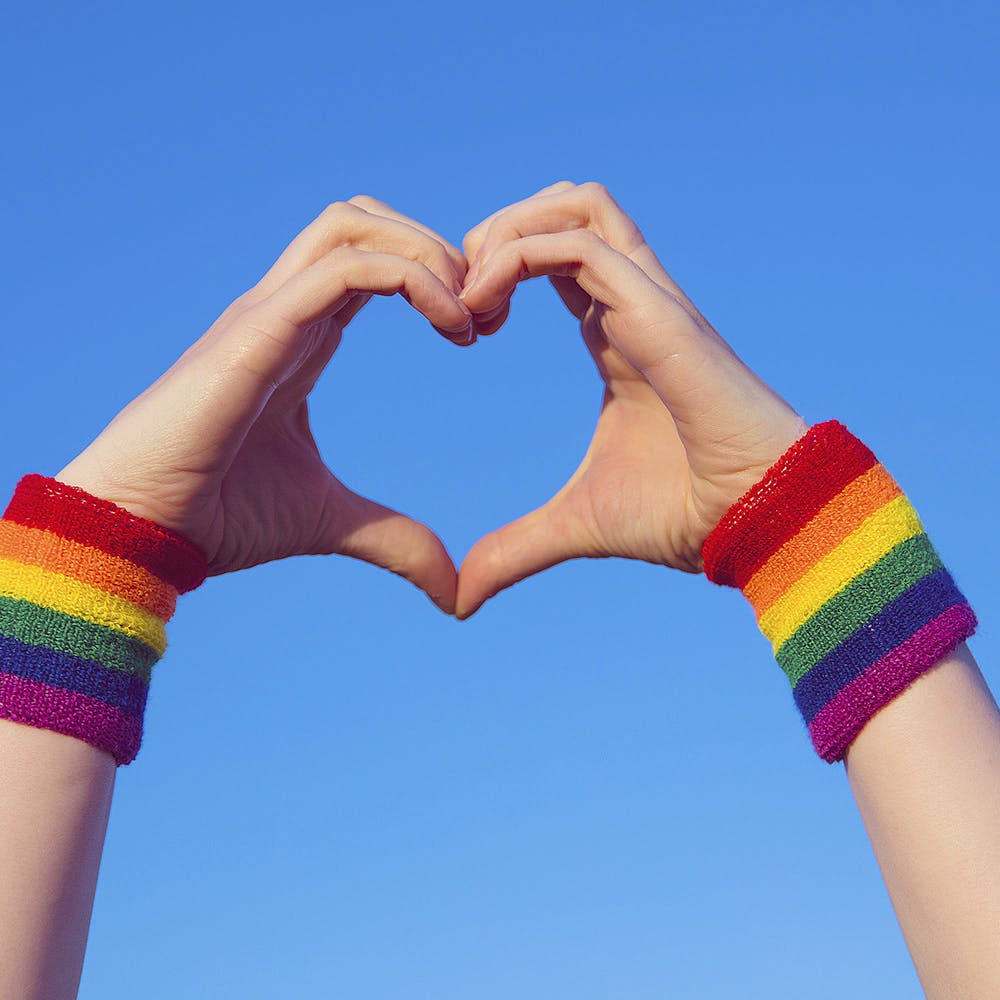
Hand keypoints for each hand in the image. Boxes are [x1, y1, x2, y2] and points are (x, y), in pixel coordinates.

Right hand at [57, 197, 472, 612]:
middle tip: (484, 314)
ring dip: (427, 253)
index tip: (479, 332)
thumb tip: (453, 591)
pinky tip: (451, 328)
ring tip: (468, 318)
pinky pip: (344, 269)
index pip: (369, 263)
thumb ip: (395, 540)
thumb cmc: (219, 518)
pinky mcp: (255, 331)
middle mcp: (283, 311)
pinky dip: (410, 279)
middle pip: (363, 221)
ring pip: (352, 225)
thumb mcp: (332, 522)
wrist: (142, 533)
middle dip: (438, 248)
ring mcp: (265, 314)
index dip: (434, 278)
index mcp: (300, 337)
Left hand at [455, 181, 808, 617]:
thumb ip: (515, 548)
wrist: (761, 525)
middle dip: (497, 231)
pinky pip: (580, 244)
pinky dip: (519, 258)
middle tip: (460, 298)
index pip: (556, 256)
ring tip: (472, 297)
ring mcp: (653, 301)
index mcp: (618, 335)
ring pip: (577, 202)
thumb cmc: (687, 517)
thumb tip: (459, 595)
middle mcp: (636, 304)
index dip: (499, 270)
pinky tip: (486, 315)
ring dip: (507, 231)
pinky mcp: (661, 313)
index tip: (462, 328)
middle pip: (565, 206)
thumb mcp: (575, 526)